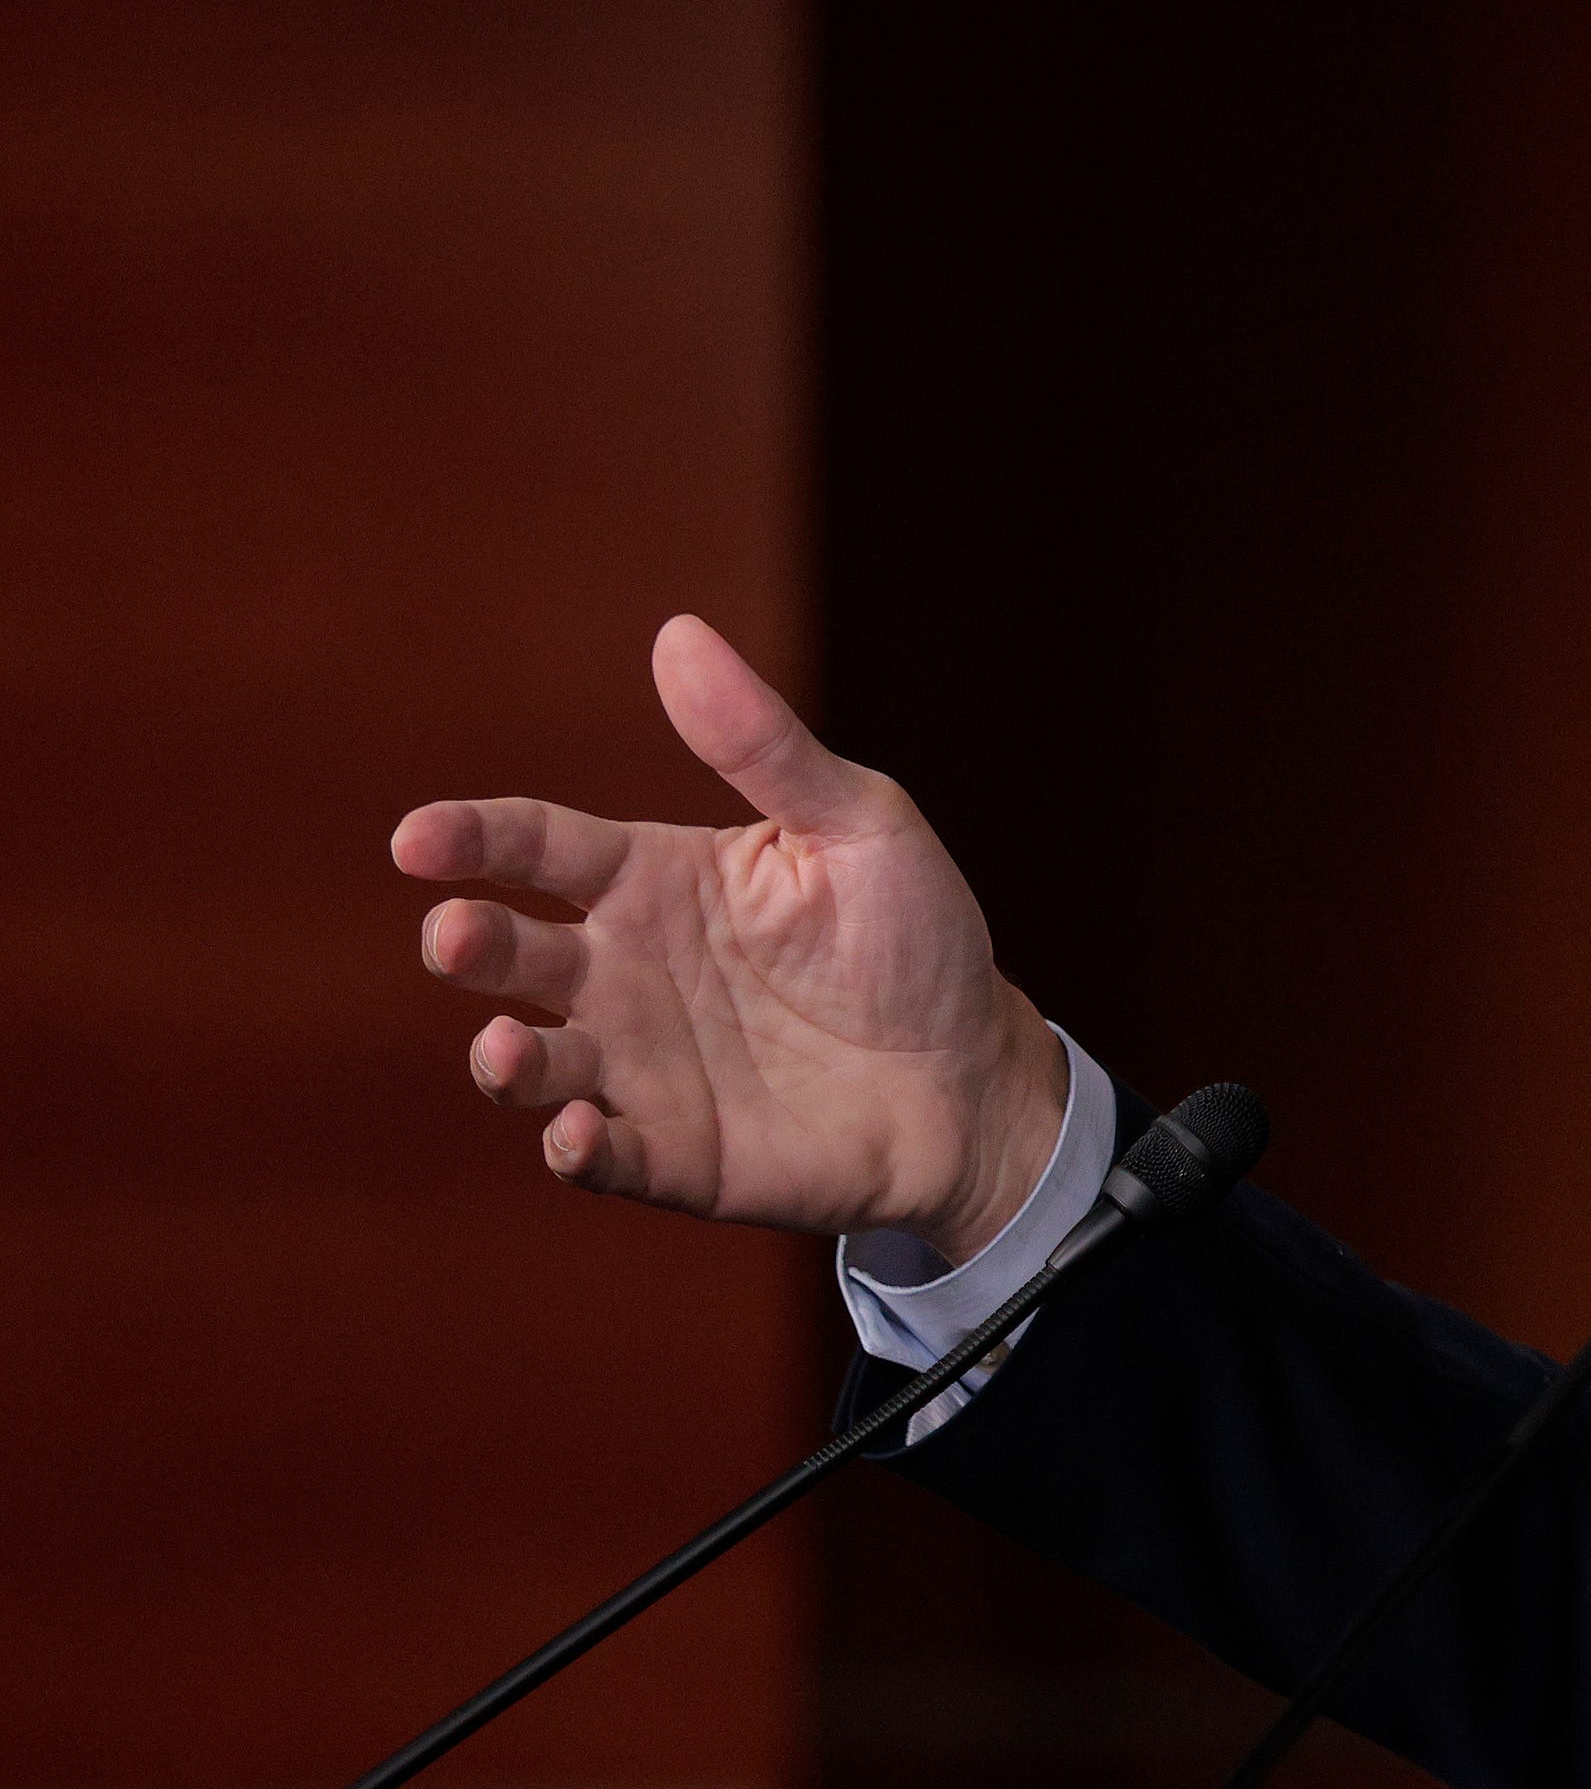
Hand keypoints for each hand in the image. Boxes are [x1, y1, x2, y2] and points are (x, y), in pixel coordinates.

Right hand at [393, 615, 1069, 1256]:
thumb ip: (763, 744)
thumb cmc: (912, 939)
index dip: (471, 838)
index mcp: (651, 881)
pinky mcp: (673, 1154)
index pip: (535, 847)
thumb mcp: (858, 823)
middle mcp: (622, 974)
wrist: (975, 1074)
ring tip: (502, 1046)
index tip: (417, 840)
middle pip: (510, 954)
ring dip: (502, 1059)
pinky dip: (576, 1149)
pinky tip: (576, 1133)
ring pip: (531, 1063)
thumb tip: (677, 632)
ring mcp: (638, 1067)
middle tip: (455, 936)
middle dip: (468, 944)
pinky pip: (603, 1156)